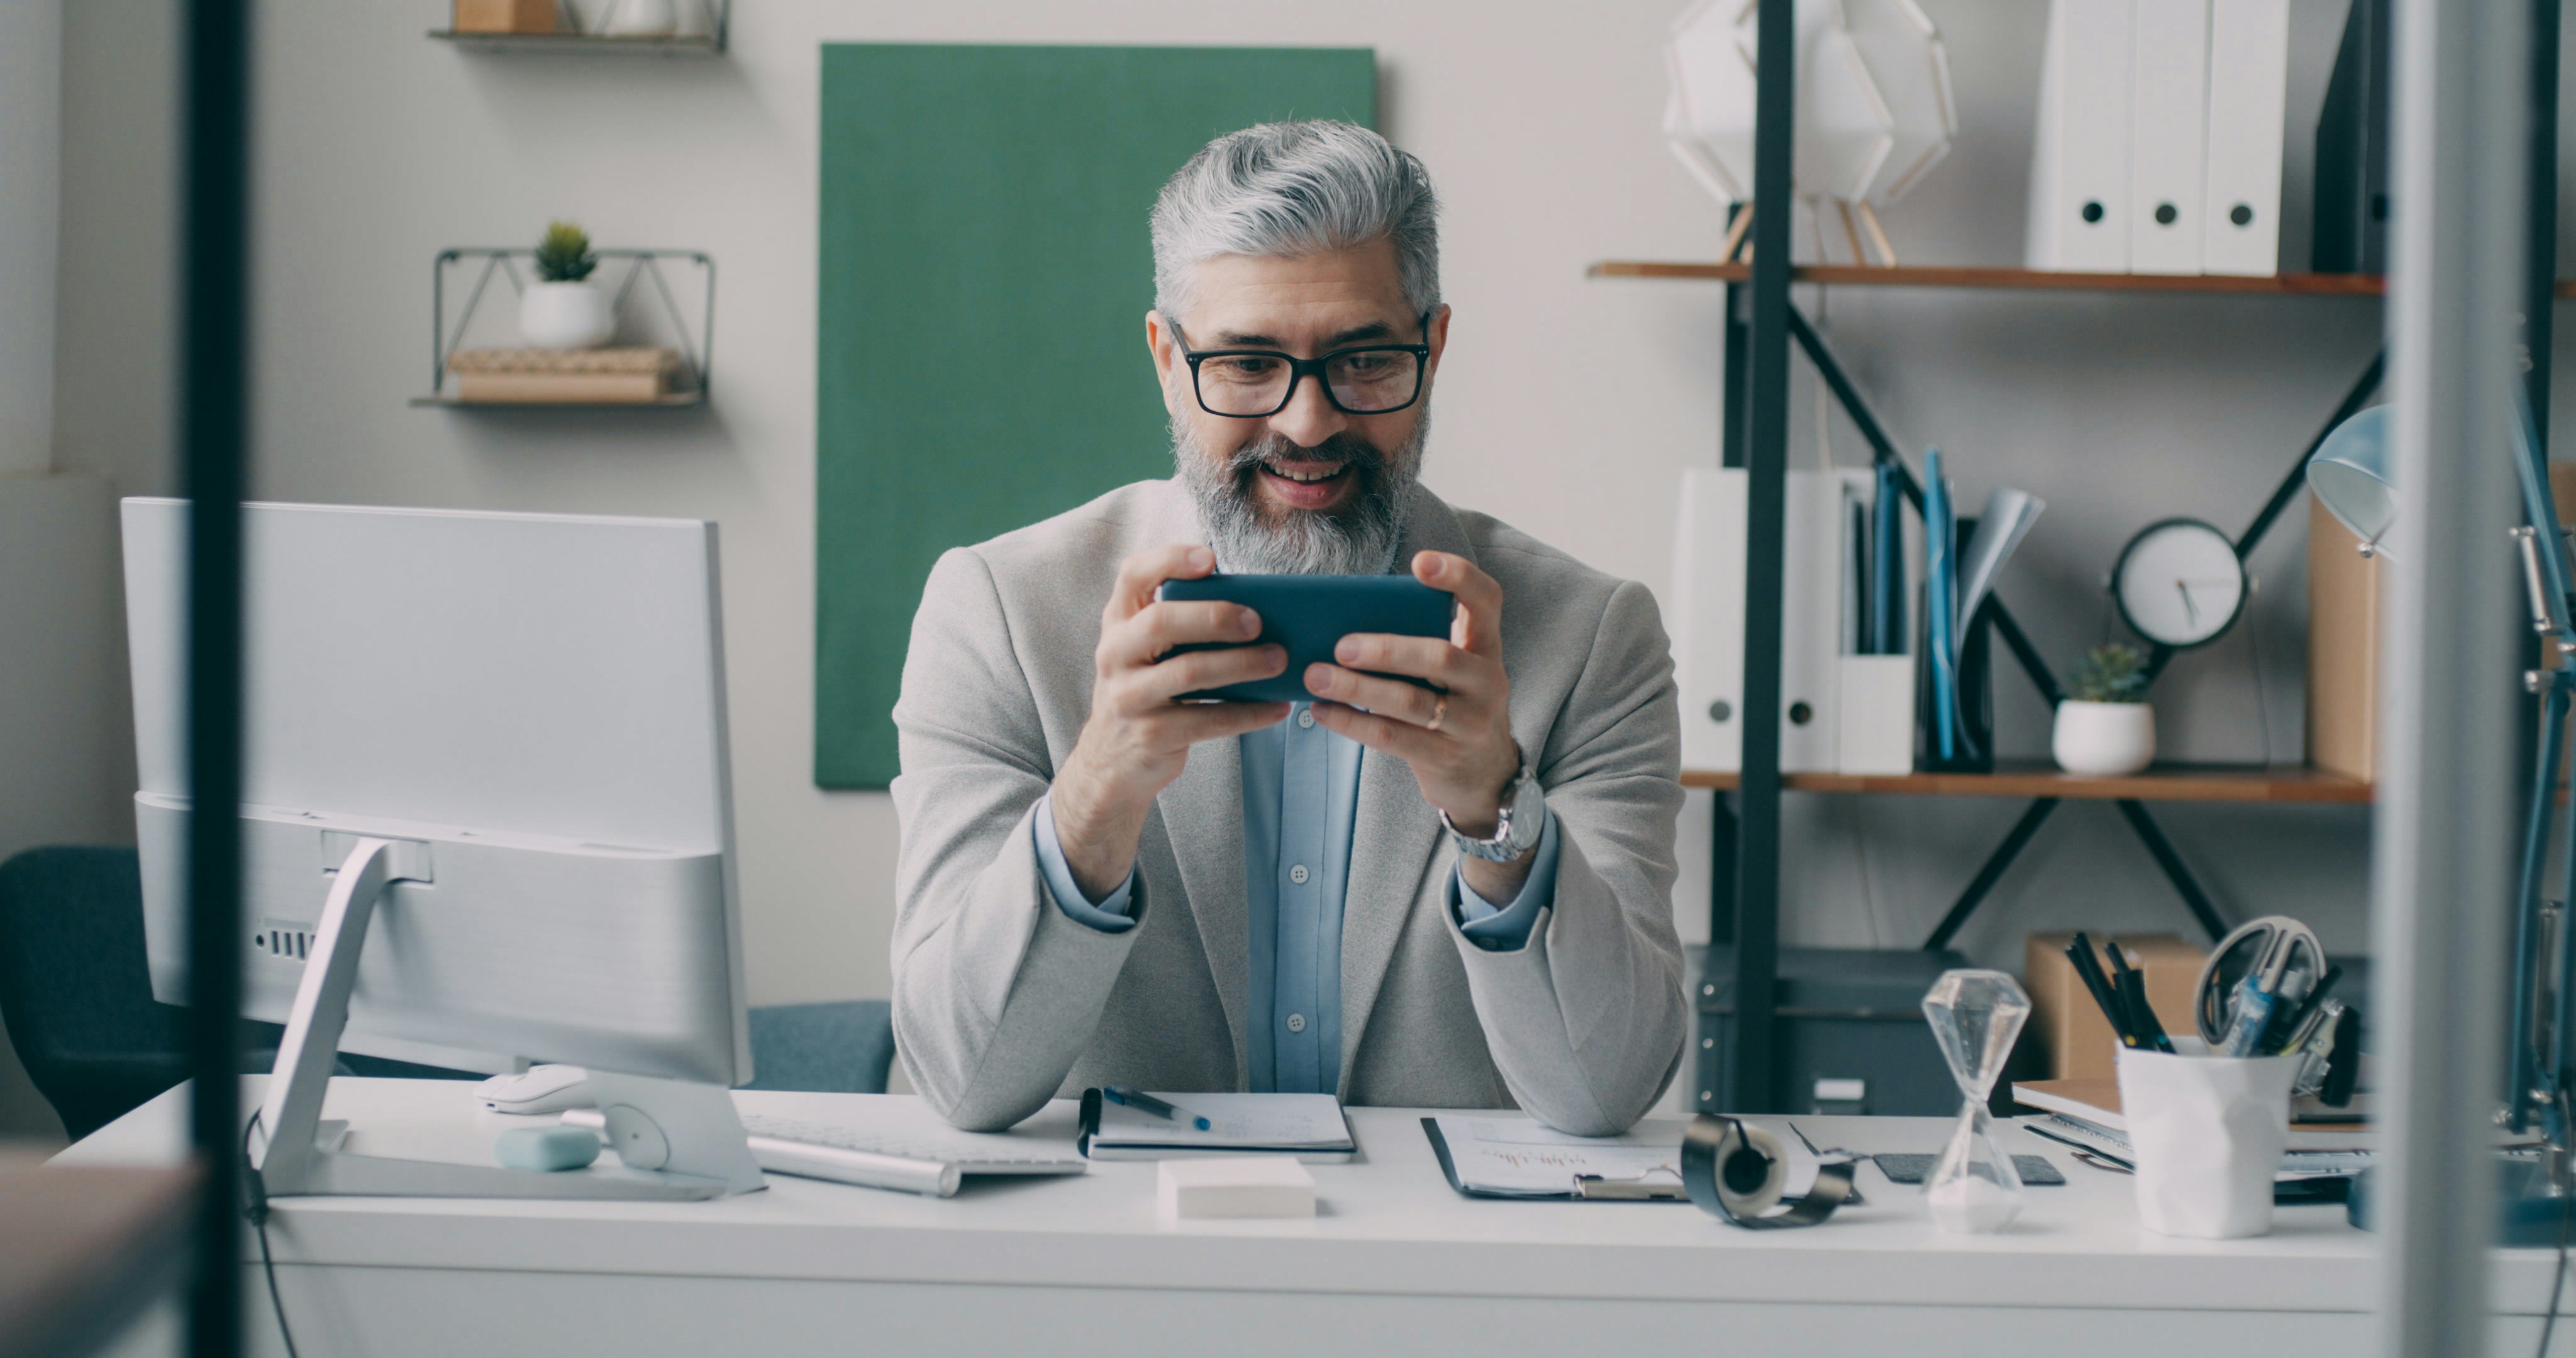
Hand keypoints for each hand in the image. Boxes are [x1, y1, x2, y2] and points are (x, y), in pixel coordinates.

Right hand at [1053, 544, 1289, 898]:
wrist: (1111, 760)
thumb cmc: (1146, 690)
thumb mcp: (1146, 652)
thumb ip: (1179, 624)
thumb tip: (1256, 604)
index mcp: (1118, 622)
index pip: (1133, 575)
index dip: (1169, 560)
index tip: (1211, 558)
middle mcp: (1115, 654)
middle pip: (1161, 622)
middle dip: (1215, 617)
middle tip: (1258, 621)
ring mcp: (1129, 697)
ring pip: (1188, 672)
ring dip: (1241, 664)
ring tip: (1279, 660)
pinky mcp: (1150, 735)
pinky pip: (1208, 720)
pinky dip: (1248, 713)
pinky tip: (1276, 707)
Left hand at [1306, 550, 1525, 864]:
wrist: (1484, 774)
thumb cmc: (1451, 704)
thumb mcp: (1452, 670)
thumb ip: (1419, 641)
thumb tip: (1343, 621)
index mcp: (1486, 646)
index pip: (1486, 599)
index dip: (1459, 576)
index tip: (1419, 562)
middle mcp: (1487, 681)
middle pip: (1439, 655)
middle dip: (1385, 650)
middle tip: (1339, 646)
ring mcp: (1470, 722)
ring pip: (1411, 701)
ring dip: (1357, 688)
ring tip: (1315, 678)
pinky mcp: (1445, 757)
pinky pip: (1393, 737)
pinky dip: (1353, 722)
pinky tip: (1322, 712)